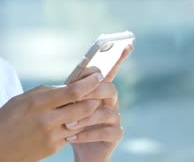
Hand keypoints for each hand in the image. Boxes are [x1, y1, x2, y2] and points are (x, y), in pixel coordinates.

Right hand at [0, 72, 104, 161]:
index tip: (98, 76)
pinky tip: (69, 121)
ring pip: (81, 121)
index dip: (89, 83)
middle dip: (95, 97)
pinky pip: (71, 134)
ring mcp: (52, 135)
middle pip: (84, 106)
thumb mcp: (19, 100)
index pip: (73, 91)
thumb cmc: (2, 122)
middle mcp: (47, 118)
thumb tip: (64, 87)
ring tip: (88, 104)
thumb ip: (43, 93)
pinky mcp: (53, 148)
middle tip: (99, 90)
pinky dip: (74, 126)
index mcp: (38, 102)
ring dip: (87, 113)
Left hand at [68, 44, 134, 161]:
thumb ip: (71, 92)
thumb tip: (70, 82)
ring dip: (84, 118)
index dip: (118, 58)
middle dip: (92, 92)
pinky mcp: (115, 134)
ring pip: (105, 111)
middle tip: (75, 98)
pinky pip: (105, 131)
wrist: (78, 148)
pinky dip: (86, 134)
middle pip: (109, 88)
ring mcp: (115, 117)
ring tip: (67, 125)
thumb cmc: (70, 122)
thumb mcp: (66, 104)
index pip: (109, 70)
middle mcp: (110, 100)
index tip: (127, 44)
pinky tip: (72, 137)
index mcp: (99, 89)